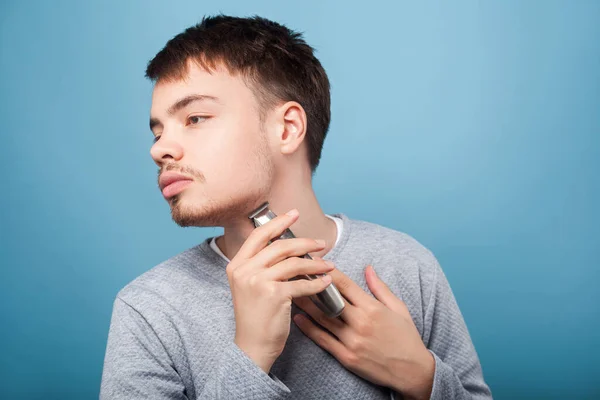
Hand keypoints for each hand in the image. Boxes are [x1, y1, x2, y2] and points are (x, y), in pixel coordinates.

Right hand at [226, 209, 334, 373]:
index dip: (278, 222)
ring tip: (328, 265)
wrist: (252, 346)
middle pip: (280, 246)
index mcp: (236, 265)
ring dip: (315, 263)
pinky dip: (317, 282)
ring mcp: (258, 282)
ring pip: (293, 263)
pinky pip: (302, 283)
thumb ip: (261, 265)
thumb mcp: (249, 285)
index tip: (294, 214)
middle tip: (321, 243)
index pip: (259, 235)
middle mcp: (244, 270)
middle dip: (304, 242)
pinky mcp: (274, 295)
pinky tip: (326, 282)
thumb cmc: (255, 317)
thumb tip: (287, 245)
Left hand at [292, 266, 434, 399]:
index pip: (346, 285)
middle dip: (313, 285)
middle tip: (297, 274)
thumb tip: (368, 268)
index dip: (329, 272)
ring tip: (292, 292)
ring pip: (323, 318)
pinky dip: (309, 329)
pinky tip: (298, 318)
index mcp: (373, 308)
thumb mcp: (399, 308)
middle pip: (330, 300)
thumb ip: (380, 288)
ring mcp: (352, 341)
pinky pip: (323, 340)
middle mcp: (361, 323)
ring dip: (307, 304)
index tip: (316, 263)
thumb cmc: (406, 338)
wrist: (412, 371)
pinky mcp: (347, 357)